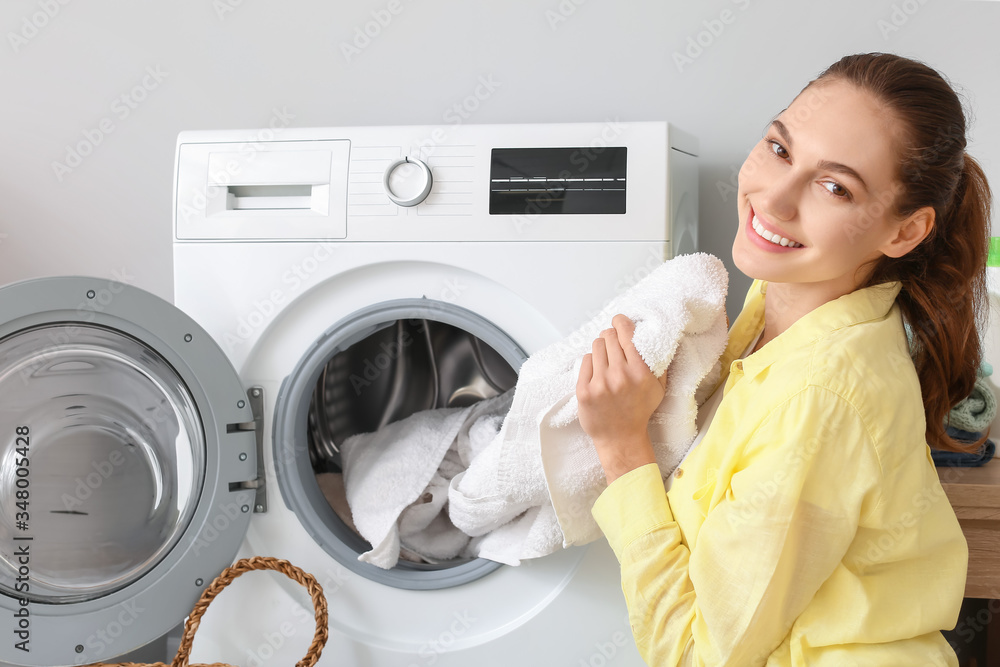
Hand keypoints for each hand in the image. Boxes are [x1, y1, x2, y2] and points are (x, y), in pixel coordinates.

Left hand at [576, 314, 666, 483]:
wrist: (620, 438)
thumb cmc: (640, 411)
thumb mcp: (658, 387)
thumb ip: (658, 362)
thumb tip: (655, 335)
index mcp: (639, 372)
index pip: (626, 333)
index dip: (621, 322)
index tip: (619, 321)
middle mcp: (619, 376)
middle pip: (608, 336)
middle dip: (611, 336)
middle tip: (613, 344)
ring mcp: (600, 384)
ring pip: (596, 346)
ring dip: (601, 349)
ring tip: (606, 360)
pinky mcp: (584, 390)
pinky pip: (585, 361)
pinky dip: (591, 363)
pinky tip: (597, 372)